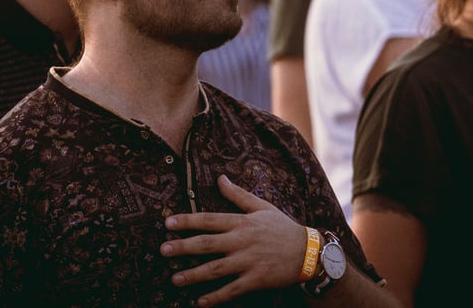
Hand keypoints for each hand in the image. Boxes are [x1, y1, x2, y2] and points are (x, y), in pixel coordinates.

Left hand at [160, 174, 306, 306]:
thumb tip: (220, 178)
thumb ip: (238, 195)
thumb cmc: (282, 227)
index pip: (209, 219)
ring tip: (175, 278)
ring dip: (194, 275)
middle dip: (183, 247)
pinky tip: (200, 302)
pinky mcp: (256, 280)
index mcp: (242, 223)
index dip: (187, 221)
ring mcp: (249, 262)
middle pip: (207, 244)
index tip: (167, 222)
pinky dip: (215, 297)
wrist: (309, 252)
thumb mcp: (262, 206)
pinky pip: (232, 290)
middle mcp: (242, 241)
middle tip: (163, 250)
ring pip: (216, 269)